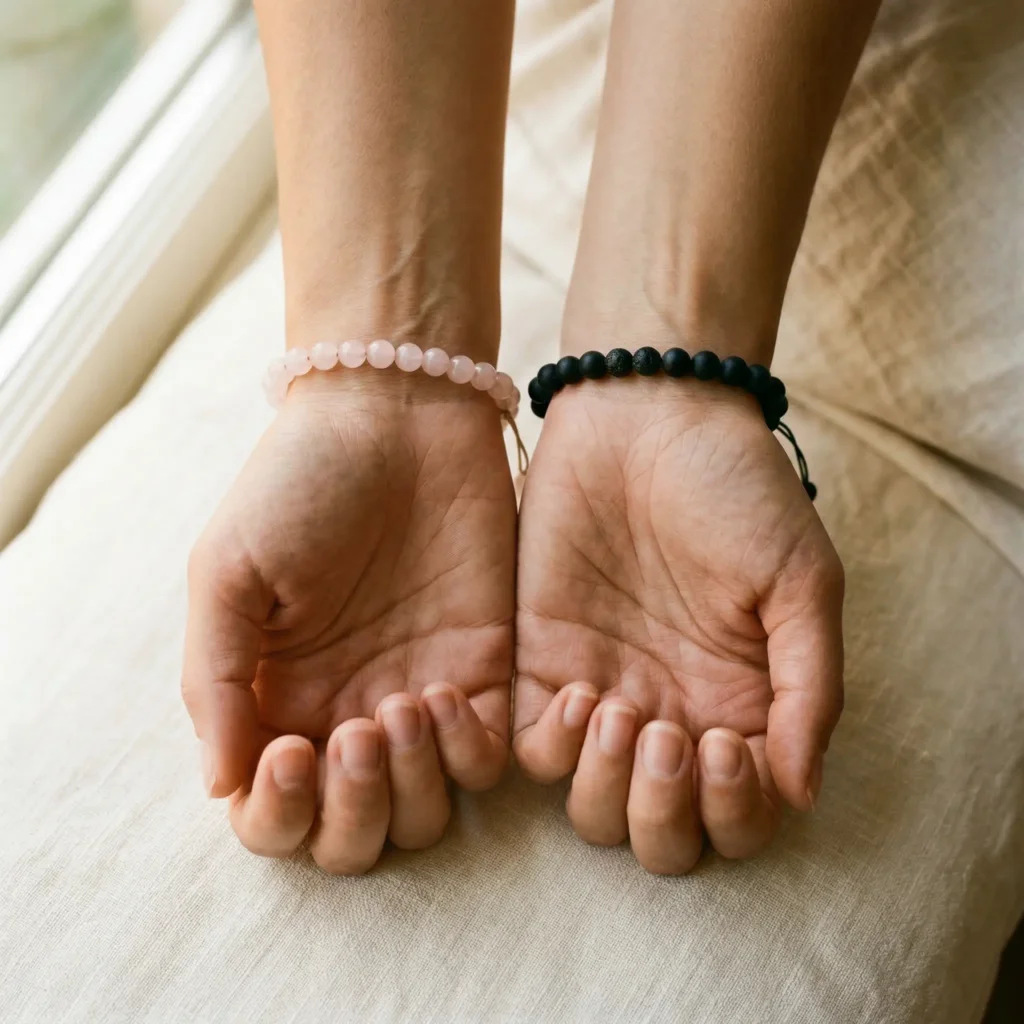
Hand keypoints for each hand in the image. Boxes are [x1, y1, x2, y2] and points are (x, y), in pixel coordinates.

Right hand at [182, 372, 515, 873]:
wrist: (397, 415)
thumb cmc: (298, 483)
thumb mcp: (227, 570)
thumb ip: (215, 680)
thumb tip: (221, 788)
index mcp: (276, 701)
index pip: (271, 814)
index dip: (277, 815)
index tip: (290, 752)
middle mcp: (347, 715)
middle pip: (351, 835)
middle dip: (351, 812)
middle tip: (355, 734)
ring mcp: (419, 699)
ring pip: (422, 814)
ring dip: (410, 786)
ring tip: (405, 703)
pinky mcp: (485, 673)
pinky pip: (487, 761)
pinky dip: (470, 753)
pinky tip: (448, 691)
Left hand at [514, 379, 843, 873]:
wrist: (648, 416)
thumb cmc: (736, 490)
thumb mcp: (800, 580)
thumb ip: (810, 688)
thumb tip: (801, 794)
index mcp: (742, 707)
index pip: (741, 819)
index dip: (736, 812)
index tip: (728, 743)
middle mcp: (671, 717)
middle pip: (660, 834)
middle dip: (662, 814)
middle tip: (663, 736)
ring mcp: (603, 695)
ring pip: (591, 809)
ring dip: (605, 787)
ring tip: (616, 707)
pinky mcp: (538, 664)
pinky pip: (530, 751)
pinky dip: (549, 749)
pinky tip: (576, 689)